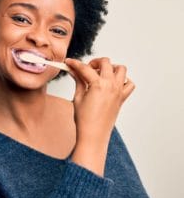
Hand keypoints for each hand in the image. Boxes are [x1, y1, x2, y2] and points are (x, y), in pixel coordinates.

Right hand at [65, 57, 134, 175]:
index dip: (75, 63)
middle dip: (94, 62)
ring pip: (121, 69)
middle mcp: (111, 85)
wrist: (93, 136)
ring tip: (100, 74)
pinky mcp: (122, 98)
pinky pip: (129, 84)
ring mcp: (119, 91)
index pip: (85, 68)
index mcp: (98, 85)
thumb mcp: (78, 97)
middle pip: (105, 62)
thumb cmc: (85, 120)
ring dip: (110, 68)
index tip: (69, 63)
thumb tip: (74, 71)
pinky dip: (123, 80)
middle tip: (85, 69)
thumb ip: (78, 80)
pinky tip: (111, 83)